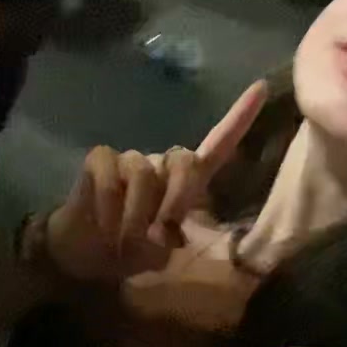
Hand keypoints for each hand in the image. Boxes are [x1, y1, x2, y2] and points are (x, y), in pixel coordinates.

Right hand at [44, 81, 267, 283]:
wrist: (85, 258)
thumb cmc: (129, 253)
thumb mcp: (160, 254)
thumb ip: (171, 238)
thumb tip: (165, 232)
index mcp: (185, 183)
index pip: (217, 146)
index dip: (239, 118)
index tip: (261, 88)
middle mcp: (161, 165)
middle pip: (184, 160)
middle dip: (177, 199)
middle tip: (159, 236)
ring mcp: (130, 160)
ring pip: (144, 173)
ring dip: (135, 215)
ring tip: (123, 239)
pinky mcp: (100, 161)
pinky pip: (111, 175)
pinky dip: (109, 205)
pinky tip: (103, 224)